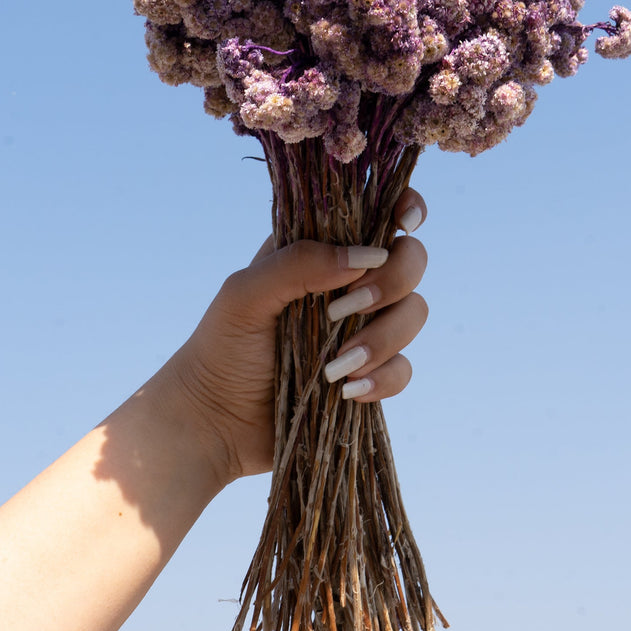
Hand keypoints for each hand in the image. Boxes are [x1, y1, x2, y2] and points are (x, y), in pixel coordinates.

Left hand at [164, 189, 428, 485]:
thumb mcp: (245, 294)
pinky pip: (403, 368)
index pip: (377, 213)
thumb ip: (299, 263)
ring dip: (383, 337)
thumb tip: (367, 255)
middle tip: (346, 307)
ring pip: (414, 313)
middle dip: (392, 281)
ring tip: (337, 366)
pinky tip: (346, 391)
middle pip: (410, 260)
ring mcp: (363, 328)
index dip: (404, 207)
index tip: (404, 223)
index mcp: (319, 251)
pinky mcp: (370, 373)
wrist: (216, 423)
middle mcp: (349, 283)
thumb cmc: (222, 348)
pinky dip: (382, 378)